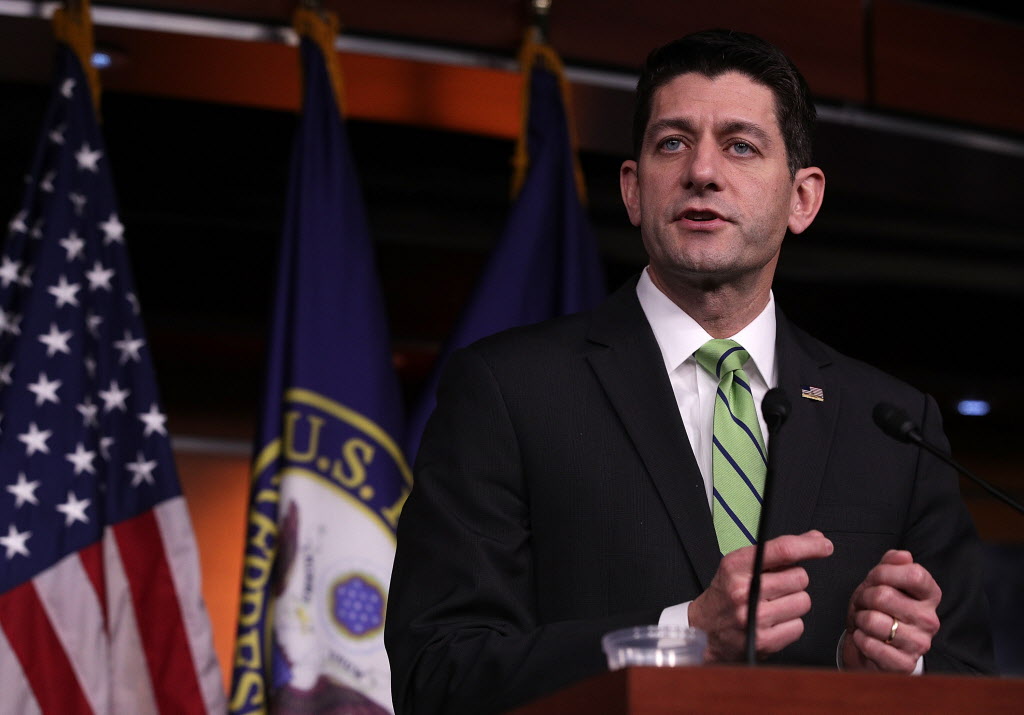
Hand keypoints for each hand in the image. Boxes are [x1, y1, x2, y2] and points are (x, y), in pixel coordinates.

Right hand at [689, 530, 832, 661]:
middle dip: (794, 581)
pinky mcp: (764, 641)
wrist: (703, 631)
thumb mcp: (742, 565)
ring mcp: (754, 617)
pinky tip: (773, 623)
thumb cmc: (726, 594)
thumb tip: (817, 539)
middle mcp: (743, 591)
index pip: (782, 550)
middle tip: (777, 587)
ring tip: (773, 605)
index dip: (809, 546)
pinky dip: (790, 624)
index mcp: (735, 566)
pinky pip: (799, 626)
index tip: (825, 546)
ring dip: (794, 603)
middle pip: (799, 578)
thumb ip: (779, 552)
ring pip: (803, 602)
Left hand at [842, 549, 940, 672]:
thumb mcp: (881, 581)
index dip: (885, 572)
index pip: (914, 574)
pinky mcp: (904, 664)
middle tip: (864, 604)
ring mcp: (920, 644)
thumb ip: (891, 564)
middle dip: (864, 597)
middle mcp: (930, 620)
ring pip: (873, 621)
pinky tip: (865, 638)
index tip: (874, 578)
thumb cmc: (878, 609)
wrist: (871, 646)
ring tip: (865, 621)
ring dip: (860, 619)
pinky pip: (871, 645)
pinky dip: (859, 639)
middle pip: (884, 595)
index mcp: (929, 596)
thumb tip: (904, 555)